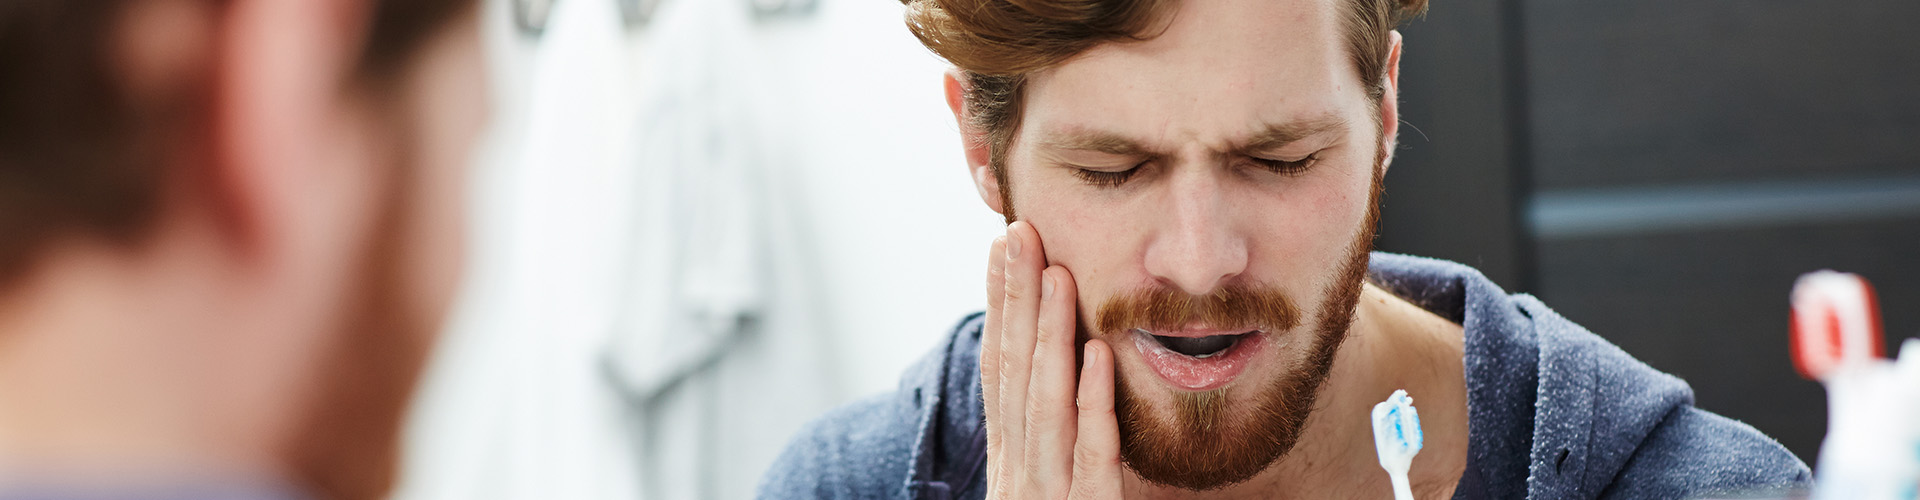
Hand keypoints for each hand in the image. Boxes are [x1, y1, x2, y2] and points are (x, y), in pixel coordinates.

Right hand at [981, 221, 1123, 498]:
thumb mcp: (1043, 486)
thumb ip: (1051, 436)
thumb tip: (1054, 365)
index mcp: (1010, 458)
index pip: (998, 370)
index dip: (997, 306)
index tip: (999, 247)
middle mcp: (1019, 470)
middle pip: (1014, 373)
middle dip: (1015, 300)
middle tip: (1021, 233)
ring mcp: (1047, 493)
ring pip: (1045, 404)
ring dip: (1049, 336)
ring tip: (1057, 276)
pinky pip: (1092, 456)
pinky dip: (1093, 403)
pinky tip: (1099, 354)